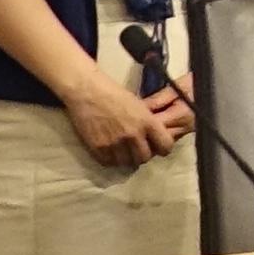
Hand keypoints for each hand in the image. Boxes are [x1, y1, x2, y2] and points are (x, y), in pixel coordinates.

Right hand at [61, 72, 183, 168]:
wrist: (87, 91)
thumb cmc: (114, 94)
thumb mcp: (140, 106)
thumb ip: (147, 124)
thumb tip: (152, 139)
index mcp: (147, 122)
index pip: (165, 146)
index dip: (162, 148)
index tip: (157, 147)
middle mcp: (133, 135)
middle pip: (144, 158)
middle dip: (142, 155)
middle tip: (136, 150)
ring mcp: (115, 143)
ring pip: (127, 163)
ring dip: (126, 159)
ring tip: (122, 151)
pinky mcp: (98, 147)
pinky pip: (108, 162)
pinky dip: (110, 159)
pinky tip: (110, 152)